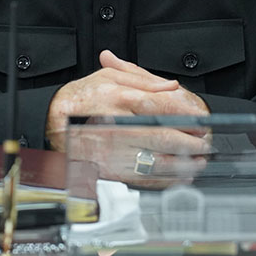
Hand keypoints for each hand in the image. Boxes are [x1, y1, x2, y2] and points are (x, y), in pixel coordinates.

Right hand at [46, 50, 210, 186]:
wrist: (52, 120)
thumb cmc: (81, 97)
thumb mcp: (108, 77)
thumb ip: (141, 78)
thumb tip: (171, 85)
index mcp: (119, 98)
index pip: (160, 106)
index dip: (184, 115)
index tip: (201, 121)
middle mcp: (117, 124)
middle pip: (161, 135)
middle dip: (188, 142)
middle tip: (204, 144)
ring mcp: (113, 148)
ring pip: (153, 158)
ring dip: (180, 162)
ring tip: (197, 162)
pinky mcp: (109, 168)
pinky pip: (140, 176)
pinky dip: (162, 179)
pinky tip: (177, 177)